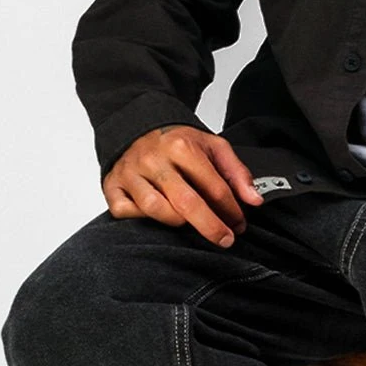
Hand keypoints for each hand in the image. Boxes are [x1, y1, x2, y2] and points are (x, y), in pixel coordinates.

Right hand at [101, 125, 263, 247]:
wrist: (138, 125)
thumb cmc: (178, 142)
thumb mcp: (213, 146)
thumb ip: (237, 172)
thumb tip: (254, 201)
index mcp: (181, 146)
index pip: (214, 187)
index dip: (231, 211)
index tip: (239, 224)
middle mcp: (154, 159)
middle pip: (186, 203)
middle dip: (210, 226)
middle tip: (225, 240)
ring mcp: (130, 173)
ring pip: (155, 210)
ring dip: (177, 223)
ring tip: (191, 226)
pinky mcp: (112, 185)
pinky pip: (125, 213)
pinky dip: (141, 221)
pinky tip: (157, 221)